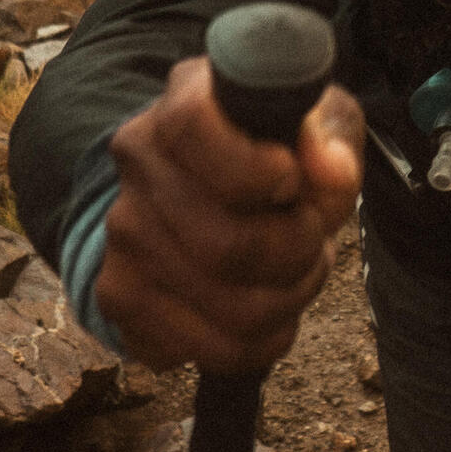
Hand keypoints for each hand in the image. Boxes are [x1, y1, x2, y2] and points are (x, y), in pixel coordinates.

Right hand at [94, 56, 363, 371]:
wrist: (204, 194)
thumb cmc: (275, 151)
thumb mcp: (317, 126)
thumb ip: (331, 140)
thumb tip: (331, 169)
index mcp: (183, 99)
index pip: (190, 129)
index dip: (253, 169)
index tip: (289, 180)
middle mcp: (137, 165)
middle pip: (227, 246)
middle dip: (299, 252)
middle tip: (313, 235)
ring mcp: (120, 237)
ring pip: (231, 311)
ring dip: (290, 299)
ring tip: (297, 268)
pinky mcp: (119, 299)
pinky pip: (210, 352)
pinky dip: (261, 340)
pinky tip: (262, 300)